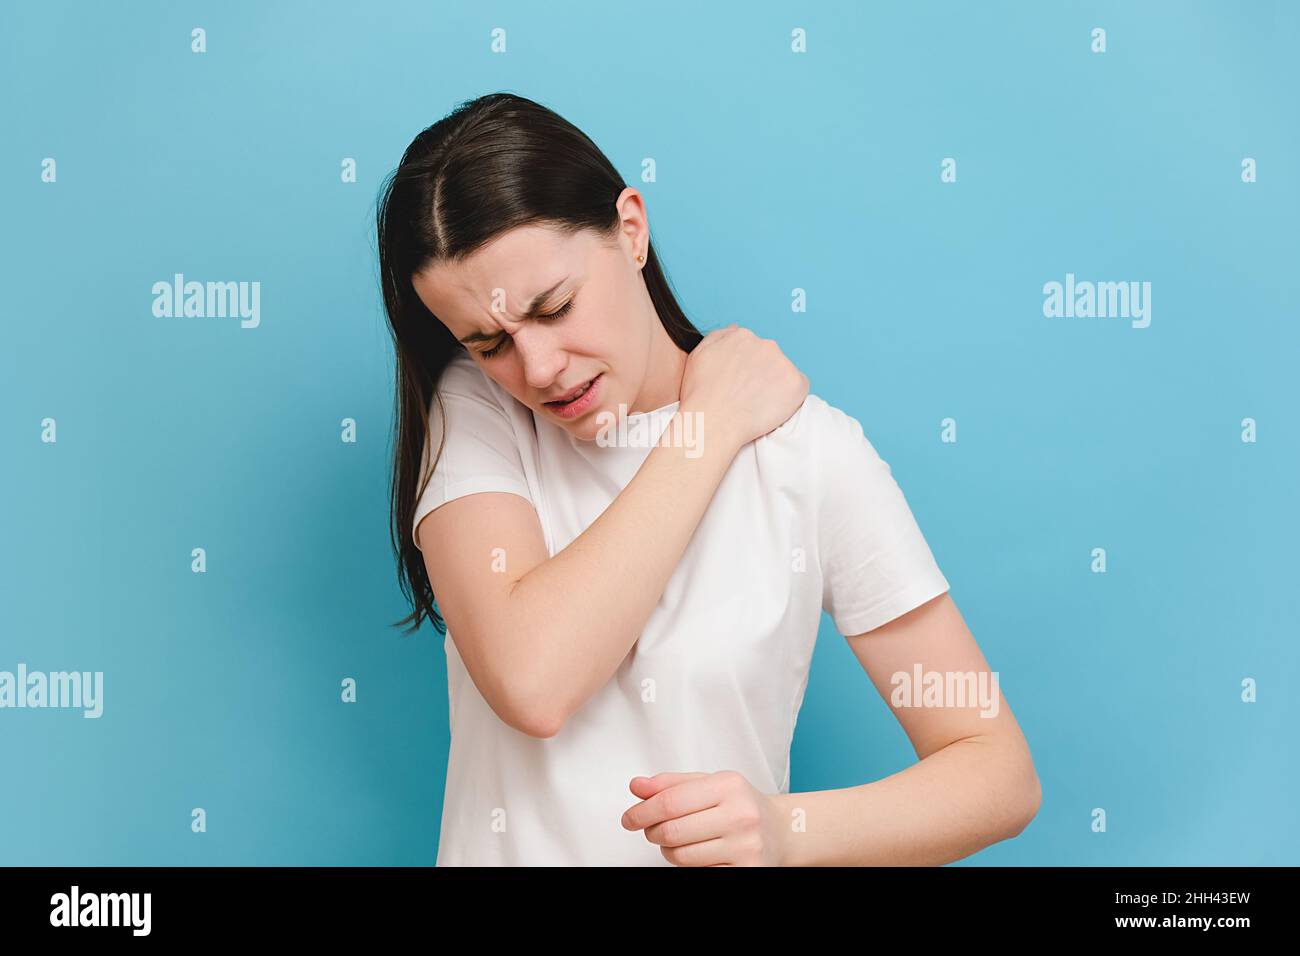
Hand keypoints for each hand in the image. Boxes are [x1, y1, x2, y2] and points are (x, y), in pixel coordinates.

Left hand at [620, 770, 786, 865]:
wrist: (783, 831)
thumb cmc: (741, 805)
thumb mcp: (710, 783)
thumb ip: (671, 784)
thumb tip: (637, 786)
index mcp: (729, 786)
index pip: (669, 802)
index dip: (641, 812)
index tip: (629, 818)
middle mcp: (740, 815)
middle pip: (671, 831)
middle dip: (652, 832)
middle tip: (651, 829)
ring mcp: (745, 846)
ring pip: (681, 856)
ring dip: (668, 850)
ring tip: (677, 840)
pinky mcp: (747, 871)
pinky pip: (698, 872)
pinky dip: (688, 864)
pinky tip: (698, 851)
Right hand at [680, 324, 808, 452]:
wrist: (713, 420)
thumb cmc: (702, 393)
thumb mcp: (699, 355)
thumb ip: (719, 337)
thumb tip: (735, 327)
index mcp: (743, 336)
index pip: (754, 349)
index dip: (748, 369)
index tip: (740, 384)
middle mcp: (765, 344)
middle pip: (770, 359)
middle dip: (762, 375)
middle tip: (748, 396)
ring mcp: (783, 363)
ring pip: (784, 373)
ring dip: (776, 386)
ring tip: (757, 404)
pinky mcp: (796, 383)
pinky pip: (799, 389)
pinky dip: (790, 399)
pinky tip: (771, 408)